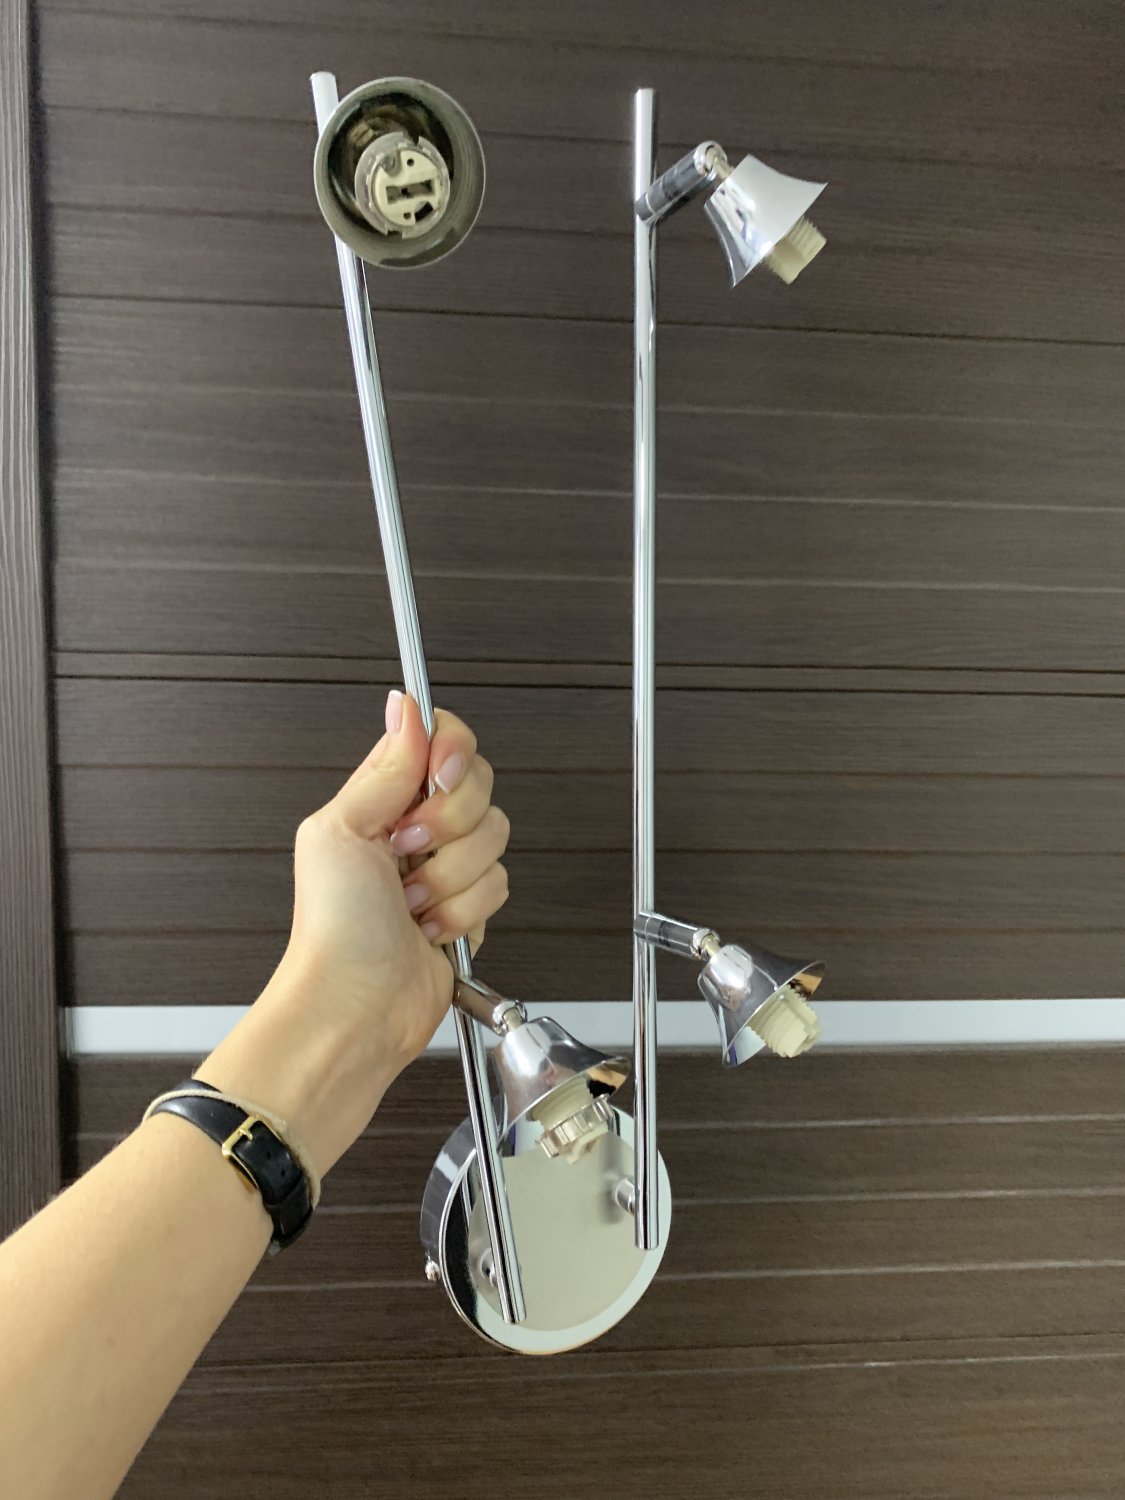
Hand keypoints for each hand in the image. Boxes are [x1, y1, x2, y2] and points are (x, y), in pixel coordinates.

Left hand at [198, 690, 509, 1175]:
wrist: (354, 1006)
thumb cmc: (332, 930)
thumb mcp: (341, 829)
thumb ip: (385, 766)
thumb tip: (405, 707)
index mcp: (382, 796)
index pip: (441, 739)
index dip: (451, 753)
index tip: (436, 779)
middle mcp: (416, 826)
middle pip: (477, 786)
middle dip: (448, 826)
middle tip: (406, 854)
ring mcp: (445, 867)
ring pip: (495, 838)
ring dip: (451, 879)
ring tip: (410, 904)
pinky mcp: (469, 907)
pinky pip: (500, 885)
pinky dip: (465, 912)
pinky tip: (430, 928)